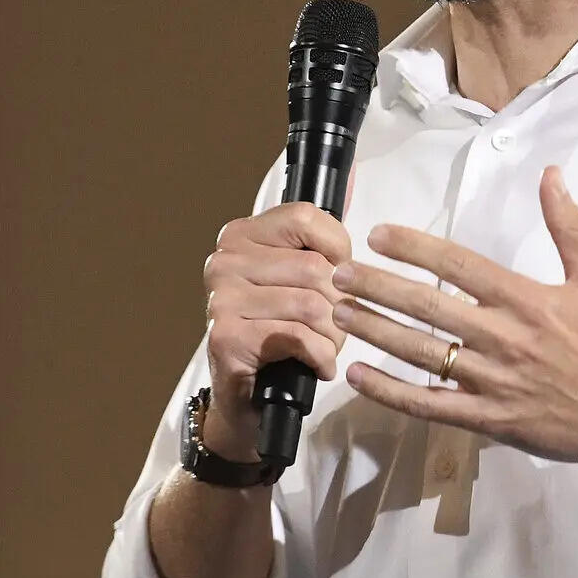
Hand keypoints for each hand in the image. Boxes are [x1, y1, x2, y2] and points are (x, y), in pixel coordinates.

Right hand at [200, 198, 351, 458]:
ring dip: (334, 336)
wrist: (248, 401)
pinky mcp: (227, 339)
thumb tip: (356, 176)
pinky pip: (300, 338)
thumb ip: (322, 240)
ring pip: (313, 306)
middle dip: (341, 305)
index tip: (337, 278)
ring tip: (325, 347)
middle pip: (316, 268)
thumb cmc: (283, 334)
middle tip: (334, 327)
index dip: (339, 250)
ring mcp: (222, 300)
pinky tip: (316, 365)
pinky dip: (322, 357)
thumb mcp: (302, 279)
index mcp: (241, 235)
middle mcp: (224, 261)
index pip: (307, 217)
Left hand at [330, 166, 577, 470]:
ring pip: (420, 353)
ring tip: (338, 312)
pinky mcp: (486, 419)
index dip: (414, 248)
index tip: (378, 235)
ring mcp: (490, 381)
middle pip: (427, 306)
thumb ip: (570, 226)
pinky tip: (357, 376)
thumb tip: (551, 174)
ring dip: (375, 331)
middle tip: (338, 272)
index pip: (458, 266)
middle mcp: (501, 338)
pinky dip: (389, 392)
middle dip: (377, 287)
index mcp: (525, 300)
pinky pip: (428, 404)